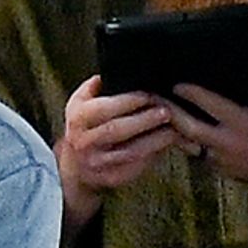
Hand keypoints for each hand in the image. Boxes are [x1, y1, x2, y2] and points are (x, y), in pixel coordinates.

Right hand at [55, 75, 186, 227]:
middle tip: (167, 111)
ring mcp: (98, 163)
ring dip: (154, 140)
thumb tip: (115, 70)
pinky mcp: (112, 178)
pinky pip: (135, 167)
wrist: (74, 166)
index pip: (104, 108)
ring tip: (173, 129)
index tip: (150, 94)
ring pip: (130, 152)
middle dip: (144, 120)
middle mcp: (84, 141)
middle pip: (117, 130)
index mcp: (78, 118)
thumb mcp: (81, 102)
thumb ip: (96, 86)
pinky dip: (153, 156)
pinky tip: (167, 146)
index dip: (128, 101)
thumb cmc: (85, 126)